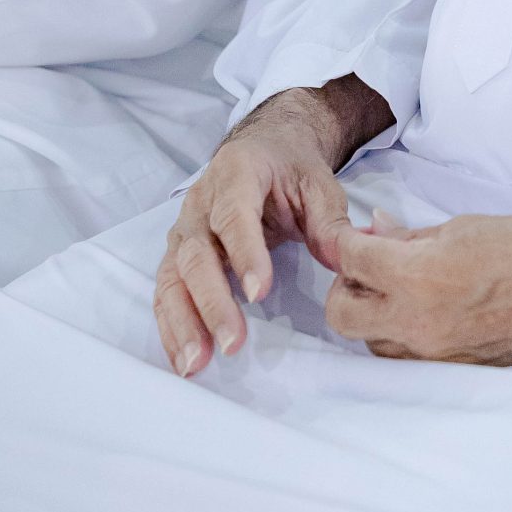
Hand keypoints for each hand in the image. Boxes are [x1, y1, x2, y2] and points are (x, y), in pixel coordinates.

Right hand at [153, 77, 391, 377]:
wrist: (265, 148)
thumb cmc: (292, 168)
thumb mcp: (320, 184)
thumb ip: (330, 223)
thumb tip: (345, 259)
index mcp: (237, 173)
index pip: (235, 216)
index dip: (246, 254)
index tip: (260, 293)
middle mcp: (200, 202)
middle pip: (198, 255)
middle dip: (212, 302)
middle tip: (233, 343)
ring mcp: (184, 229)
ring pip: (173, 277)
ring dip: (183, 322)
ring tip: (196, 363)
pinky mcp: (178, 253)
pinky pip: (166, 290)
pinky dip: (171, 325)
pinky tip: (183, 357)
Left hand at [323, 212, 511, 363]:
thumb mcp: (463, 227)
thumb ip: (411, 237)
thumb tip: (376, 232)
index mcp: (420, 277)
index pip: (352, 260)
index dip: (345, 241)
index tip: (352, 235)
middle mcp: (419, 324)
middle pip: (343, 315)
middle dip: (347, 286)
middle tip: (370, 265)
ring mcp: (436, 356)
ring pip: (372, 342)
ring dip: (374, 314)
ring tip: (402, 287)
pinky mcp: (455, 373)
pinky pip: (408, 357)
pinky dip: (404, 333)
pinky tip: (428, 309)